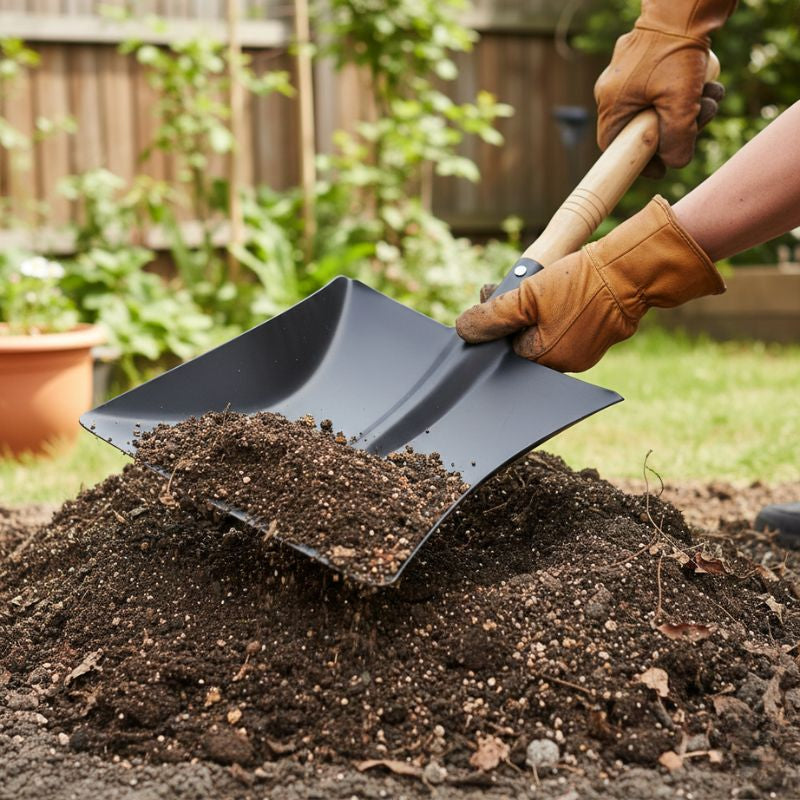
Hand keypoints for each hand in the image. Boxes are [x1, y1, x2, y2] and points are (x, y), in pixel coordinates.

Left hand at [456, 197, 724, 372]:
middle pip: (521, 340)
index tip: (489, 297)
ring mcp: (582, 350)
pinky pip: (564, 323)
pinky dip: (553, 307)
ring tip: (530, 282)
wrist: (631, 271)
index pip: (504, 348)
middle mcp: (564, 362)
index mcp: (545, 360)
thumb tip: (464, 330)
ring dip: (529, 307)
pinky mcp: (596, 334)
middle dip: (509, 314)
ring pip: (541, 329)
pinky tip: (553, 285)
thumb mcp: (527, 297)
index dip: (493, 323)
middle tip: (501, 287)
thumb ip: (493, 316)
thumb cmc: (581, 285)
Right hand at [594, 0, 735, 176]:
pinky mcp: (647, 60)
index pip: (615, 146)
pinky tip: (705, 82)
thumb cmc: (677, 50)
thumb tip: (675, 163)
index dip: (638, 162)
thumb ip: (677, 139)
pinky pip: (663, 87)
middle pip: (641, 128)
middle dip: (674, 129)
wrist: (686, 4)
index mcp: (611, 102)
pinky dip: (685, 90)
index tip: (663, 167)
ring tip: (710, 95)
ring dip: (687, 109)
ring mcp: (629, 73)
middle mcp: (614, 89)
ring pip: (657, 107)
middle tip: (699, 122)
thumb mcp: (680, 103)